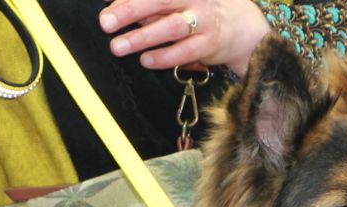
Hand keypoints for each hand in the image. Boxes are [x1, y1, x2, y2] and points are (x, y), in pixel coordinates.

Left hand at [98, 0, 270, 77]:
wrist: (241, 28)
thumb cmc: (198, 13)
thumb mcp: (174, 3)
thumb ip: (148, 6)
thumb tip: (114, 4)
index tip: (105, 1)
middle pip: (159, 0)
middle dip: (130, 9)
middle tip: (105, 22)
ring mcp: (203, 20)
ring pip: (171, 26)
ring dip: (142, 37)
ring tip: (118, 46)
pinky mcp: (209, 44)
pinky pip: (185, 51)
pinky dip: (163, 57)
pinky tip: (145, 60)